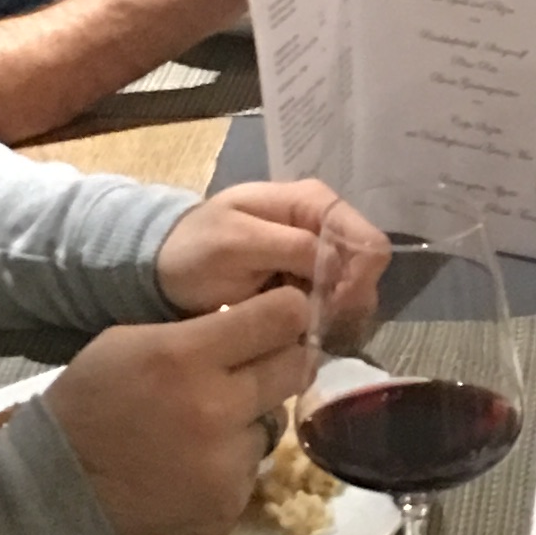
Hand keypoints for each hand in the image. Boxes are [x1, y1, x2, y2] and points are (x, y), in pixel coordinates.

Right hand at [48, 285, 313, 534]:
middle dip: (283, 360)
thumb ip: (194, 333)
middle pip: (297, 367)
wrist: (50, 498)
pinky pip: (250, 470)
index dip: (288, 312)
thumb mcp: (126, 345)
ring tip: (200, 430)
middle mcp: (218, 408)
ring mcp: (227, 464)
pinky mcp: (229, 505)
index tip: (283, 316)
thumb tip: (251, 325)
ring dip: (249, 420)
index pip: (283, 317)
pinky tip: (189, 469)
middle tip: (256, 368)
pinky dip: (228, 466)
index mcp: (186, 357)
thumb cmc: (84, 409)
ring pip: (273, 423)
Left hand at [155, 174, 387, 334]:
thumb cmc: (195, 249)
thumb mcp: (234, 242)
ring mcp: (320, 257)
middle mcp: (326, 226)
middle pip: (368, 271)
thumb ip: (289, 245)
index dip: (358, 280)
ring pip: (357, 293)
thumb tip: (337, 264)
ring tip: (299, 329)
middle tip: (310, 325)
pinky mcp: (310, 285)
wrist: (167, 269)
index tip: (328, 310)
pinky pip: (337, 308)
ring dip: (336, 316)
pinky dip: (324, 323)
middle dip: (347, 302)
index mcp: (314, 203)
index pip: (368, 242)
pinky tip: (296, 331)